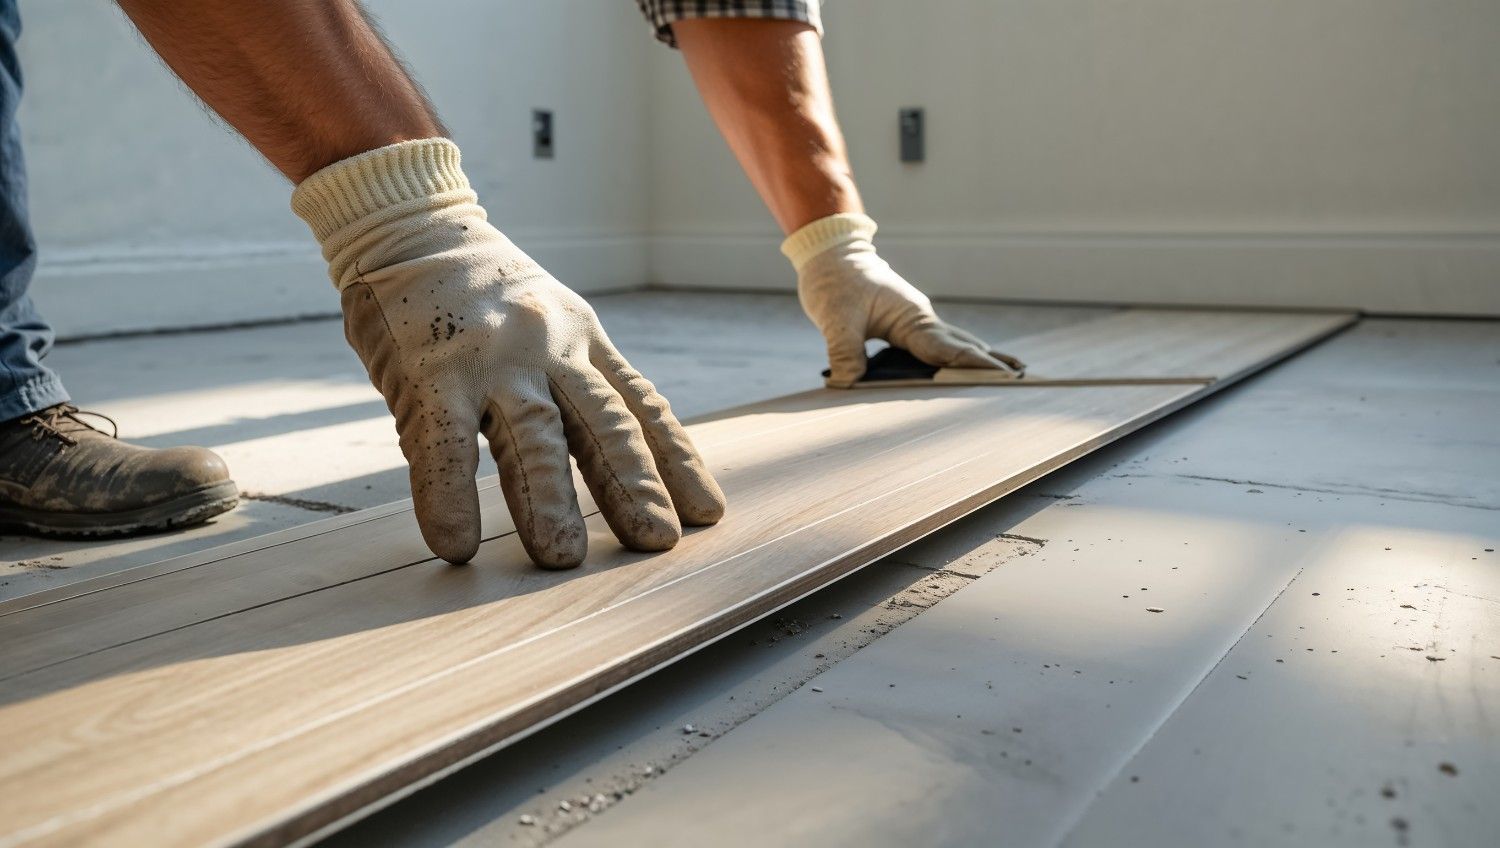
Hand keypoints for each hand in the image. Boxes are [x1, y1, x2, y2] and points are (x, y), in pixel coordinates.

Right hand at [295, 140, 724, 566]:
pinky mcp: (429, 372)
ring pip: (531, 437)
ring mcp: (490, 361)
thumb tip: (624, 453)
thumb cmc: (481, 291)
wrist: (408, 225)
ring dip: (547, 502)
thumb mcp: (553, 319)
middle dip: (634, 487)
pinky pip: (440, 443)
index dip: (676, 460)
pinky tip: (455, 544)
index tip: (707, 512)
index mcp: (583, 339)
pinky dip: (449, 496)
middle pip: (603, 424)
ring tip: (563, 559)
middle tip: (658, 542)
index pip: (642, 405)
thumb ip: (580, 378)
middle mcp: (549, 349)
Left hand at [783, 214, 1024, 386]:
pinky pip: (933, 346)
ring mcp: (914, 322)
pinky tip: (960, 371)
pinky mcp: (904, 325)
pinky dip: (951, 358)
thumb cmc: (834, 280)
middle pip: (961, 345)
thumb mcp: (834, 319)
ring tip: (1007, 375)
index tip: (1003, 376)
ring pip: (952, 345)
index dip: (974, 365)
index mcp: (911, 317)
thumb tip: (847, 384)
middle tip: (1022, 378)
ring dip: (976, 359)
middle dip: (990, 362)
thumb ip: (843, 352)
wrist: (830, 253)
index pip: (948, 348)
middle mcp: (920, 319)